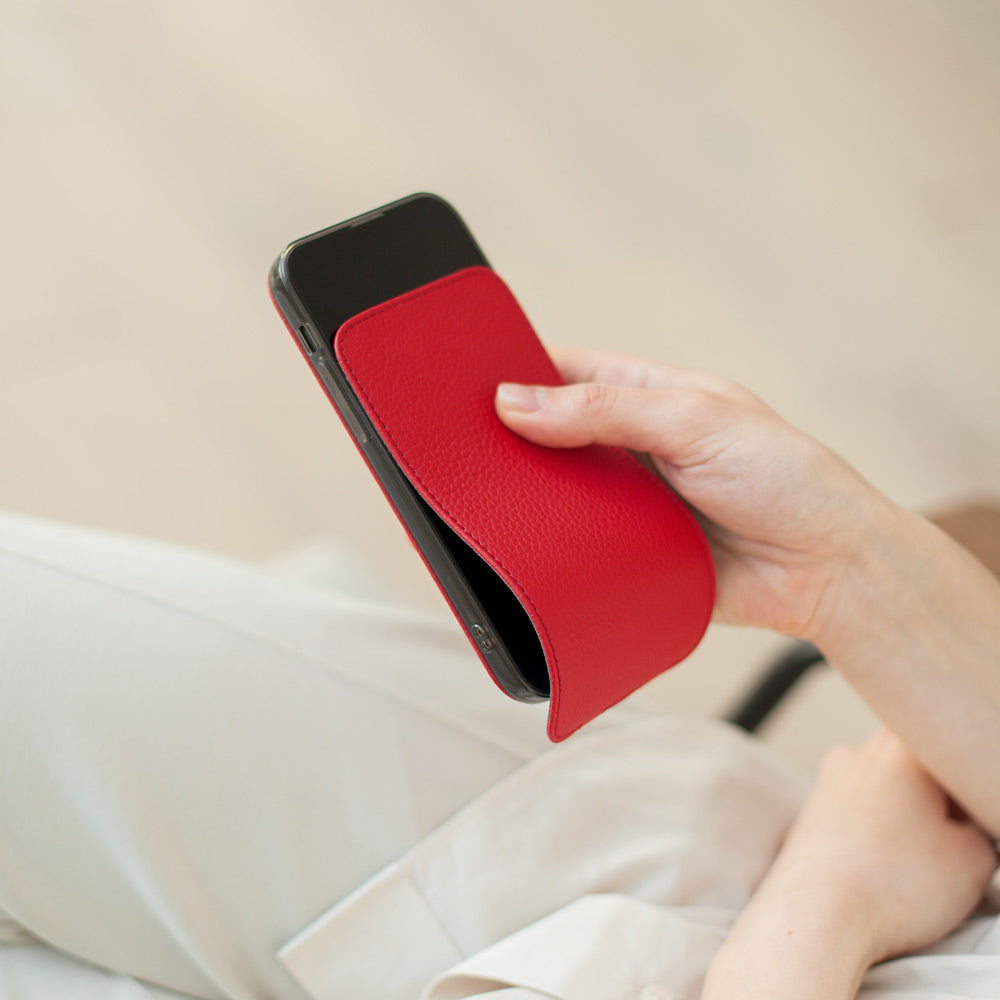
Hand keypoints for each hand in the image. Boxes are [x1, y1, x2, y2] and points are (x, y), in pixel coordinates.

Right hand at [495, 348, 891, 641]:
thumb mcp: (696, 422)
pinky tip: (527, 549)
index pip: (568, 374)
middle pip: (553, 437)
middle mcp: (634, 448)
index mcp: (651, 397)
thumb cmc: (786, 478)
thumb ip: (606, 410)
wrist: (829, 573)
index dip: (520, 374)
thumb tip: (517, 401)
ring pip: (559, 496)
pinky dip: (553, 549)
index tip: (470, 384)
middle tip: (466, 450)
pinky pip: (577, 549)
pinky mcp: (631, 555)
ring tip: (486, 500)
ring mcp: (630, 504)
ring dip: (532, 499)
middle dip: (514, 442)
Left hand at [701, 730, 997, 998]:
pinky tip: (883, 867)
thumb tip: (971, 826)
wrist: (816, 916)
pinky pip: (860, 814)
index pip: (958, 761)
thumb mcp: (974, 858)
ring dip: (908, 820)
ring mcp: (830, 779)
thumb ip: (984, 828)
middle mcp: (859, 751)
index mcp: (901, 746)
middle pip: (920, 772)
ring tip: (915, 864)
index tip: (975, 830)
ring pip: (889, 792)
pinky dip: (877, 834)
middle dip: (942, 806)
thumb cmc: (892, 884)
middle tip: (953, 846)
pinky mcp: (813, 810)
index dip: (974, 800)